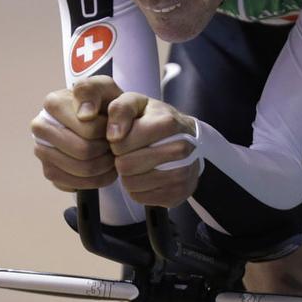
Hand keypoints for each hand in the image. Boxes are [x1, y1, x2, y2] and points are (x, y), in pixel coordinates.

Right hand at [31, 76, 122, 191]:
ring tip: (111, 156)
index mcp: (53, 103)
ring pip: (82, 170)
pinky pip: (76, 184)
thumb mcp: (105, 87)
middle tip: (114, 145)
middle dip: (106, 151)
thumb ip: (94, 91)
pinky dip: (96, 180)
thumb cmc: (104, 103)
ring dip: (104, 166)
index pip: (89, 129)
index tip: (110, 126)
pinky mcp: (50, 171)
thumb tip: (84, 115)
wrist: (103, 121)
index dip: (106, 131)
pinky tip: (103, 169)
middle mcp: (41, 127)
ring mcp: (42, 151)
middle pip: (84, 151)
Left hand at [106, 93, 199, 207]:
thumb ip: (120, 109)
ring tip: (138, 161)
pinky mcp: (179, 194)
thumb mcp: (137, 103)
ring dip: (128, 174)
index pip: (121, 143)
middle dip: (122, 158)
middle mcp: (180, 150)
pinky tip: (146, 174)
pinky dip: (138, 188)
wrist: (188, 138)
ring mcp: (182, 174)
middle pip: (126, 166)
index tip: (126, 136)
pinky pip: (140, 198)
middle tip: (131, 151)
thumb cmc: (155, 119)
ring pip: (131, 184)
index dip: (116, 141)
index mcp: (168, 124)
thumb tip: (113, 135)